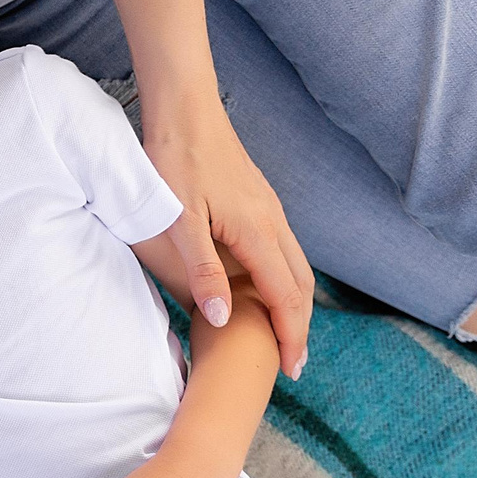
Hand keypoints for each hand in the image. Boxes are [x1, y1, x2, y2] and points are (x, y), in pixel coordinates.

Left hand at [144, 103, 313, 376]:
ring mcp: (270, 209)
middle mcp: (274, 222)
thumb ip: (201, 271)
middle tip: (292, 363)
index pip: (285, 297)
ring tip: (284, 334)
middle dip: (299, 326)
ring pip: (296, 266)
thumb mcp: (179, 221)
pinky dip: (285, 279)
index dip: (289, 335)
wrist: (184, 108)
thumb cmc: (176, 160)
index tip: (290, 369)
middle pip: (300, 285)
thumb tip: (224, 320)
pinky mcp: (260, 201)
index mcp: (257, 232)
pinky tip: (266, 288)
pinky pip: (284, 249)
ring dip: (295, 303)